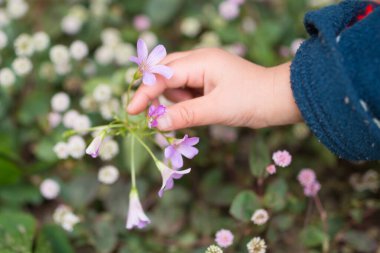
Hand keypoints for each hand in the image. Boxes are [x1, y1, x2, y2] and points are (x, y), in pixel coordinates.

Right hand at [127, 48, 301, 130]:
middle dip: (159, 95)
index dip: (145, 93)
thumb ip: (185, 115)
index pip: (163, 75)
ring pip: (175, 84)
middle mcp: (200, 60)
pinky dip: (186, 103)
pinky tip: (200, 111)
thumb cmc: (254, 100)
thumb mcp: (217, 109)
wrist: (280, 99)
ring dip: (176, 102)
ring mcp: (204, 70)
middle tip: (156, 117)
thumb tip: (156, 123)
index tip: (131, 112)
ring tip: (198, 112)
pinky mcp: (209, 81)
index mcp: (201, 60)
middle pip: (164, 74)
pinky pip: (187, 90)